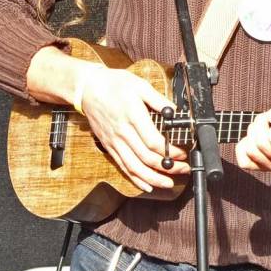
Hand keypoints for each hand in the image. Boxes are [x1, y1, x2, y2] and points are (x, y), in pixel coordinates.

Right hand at [76, 65, 189, 192]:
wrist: (87, 88)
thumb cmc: (113, 84)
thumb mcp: (139, 85)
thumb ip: (158, 99)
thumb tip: (175, 111)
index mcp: (133, 116)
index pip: (153, 142)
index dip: (170, 152)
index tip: (183, 153)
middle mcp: (123, 132)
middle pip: (147, 158)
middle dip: (168, 167)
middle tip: (183, 169)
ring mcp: (115, 142)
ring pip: (134, 167)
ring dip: (153, 179)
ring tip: (169, 183)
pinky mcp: (109, 147)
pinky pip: (122, 167)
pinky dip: (135, 179)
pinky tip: (147, 185)